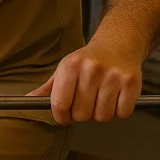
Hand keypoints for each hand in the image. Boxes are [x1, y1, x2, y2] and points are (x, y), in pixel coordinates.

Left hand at [28, 40, 142, 124]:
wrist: (118, 43)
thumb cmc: (88, 60)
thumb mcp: (65, 68)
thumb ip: (48, 88)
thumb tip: (28, 100)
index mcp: (70, 66)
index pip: (60, 105)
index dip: (61, 116)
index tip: (64, 115)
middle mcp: (91, 70)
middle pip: (82, 115)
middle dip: (82, 114)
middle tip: (86, 103)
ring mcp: (112, 76)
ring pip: (102, 117)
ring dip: (101, 113)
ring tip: (101, 98)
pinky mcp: (131, 83)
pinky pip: (122, 114)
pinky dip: (119, 111)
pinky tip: (116, 97)